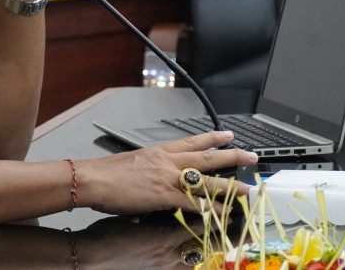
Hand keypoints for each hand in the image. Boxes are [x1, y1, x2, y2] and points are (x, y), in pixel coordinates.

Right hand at [78, 130, 257, 215]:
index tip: (227, 134)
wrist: (93, 178)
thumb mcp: (133, 164)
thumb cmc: (106, 173)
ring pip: (206, 179)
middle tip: (250, 155)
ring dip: (229, 184)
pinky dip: (212, 207)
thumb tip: (155, 178)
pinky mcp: (165, 196)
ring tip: (246, 187)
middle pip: (206, 156)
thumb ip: (149, 170)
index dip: (212, 137)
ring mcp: (168, 178)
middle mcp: (167, 161)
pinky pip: (195, 202)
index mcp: (158, 152)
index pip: (191, 141)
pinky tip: (224, 210)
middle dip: (231, 155)